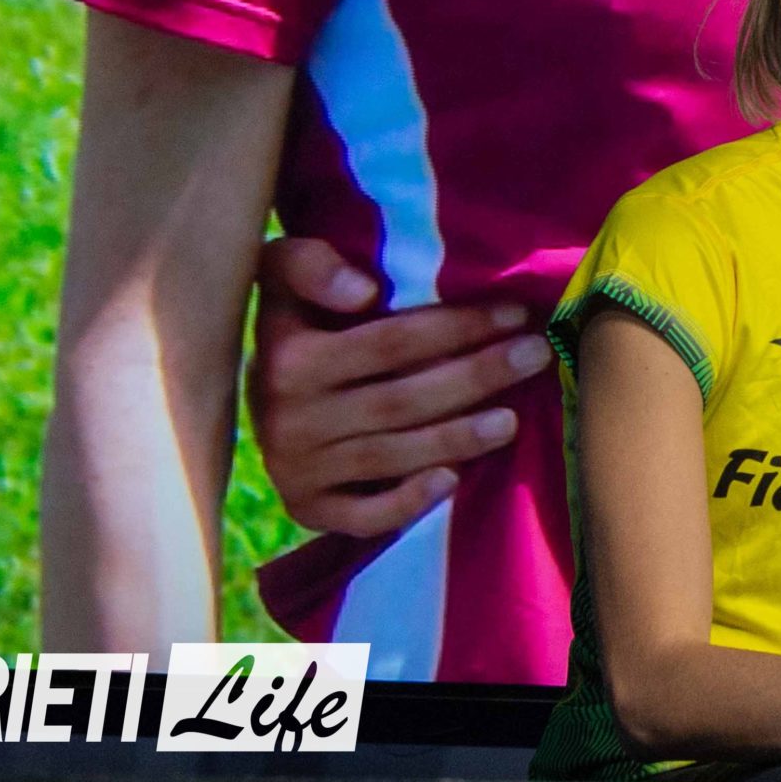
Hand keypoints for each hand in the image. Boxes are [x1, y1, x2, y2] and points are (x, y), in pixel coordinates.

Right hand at [246, 235, 552, 536]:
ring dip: (458, 439)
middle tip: (536, 355)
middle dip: (478, 376)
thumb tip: (362, 291)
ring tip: (513, 419)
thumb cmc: (293, 318)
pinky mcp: (306, 508)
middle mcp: (290, 420)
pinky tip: (452, 481)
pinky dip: (407, 503)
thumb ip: (310, 265)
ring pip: (391, 456)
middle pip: (402, 400)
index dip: (458, 327)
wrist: (244, 384)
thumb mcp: (283, 274)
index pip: (390, 343)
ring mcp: (298, 470)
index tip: (516, 312)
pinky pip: (362, 516)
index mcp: (288, 360)